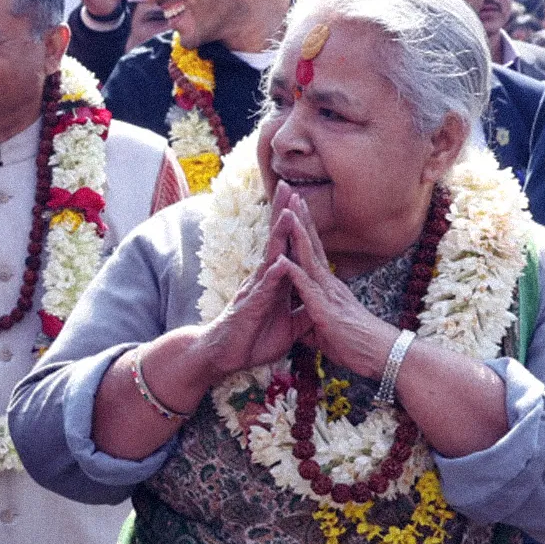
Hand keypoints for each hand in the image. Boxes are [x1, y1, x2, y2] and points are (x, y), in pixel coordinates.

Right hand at [191, 195, 304, 379]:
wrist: (225, 358)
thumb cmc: (253, 340)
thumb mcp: (288, 327)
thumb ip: (303, 312)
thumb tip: (319, 305)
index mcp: (275, 282)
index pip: (287, 246)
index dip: (295, 224)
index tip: (302, 198)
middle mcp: (264, 280)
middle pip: (276, 241)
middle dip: (282, 213)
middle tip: (289, 185)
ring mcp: (256, 291)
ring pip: (270, 258)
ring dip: (278, 236)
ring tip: (287, 213)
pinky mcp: (250, 308)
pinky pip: (264, 290)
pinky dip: (273, 276)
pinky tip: (280, 262)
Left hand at [278, 189, 401, 378]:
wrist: (381, 356)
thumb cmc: (357, 346)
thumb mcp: (327, 333)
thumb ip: (312, 324)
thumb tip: (301, 326)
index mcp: (329, 287)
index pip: (314, 253)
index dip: (304, 231)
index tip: (295, 209)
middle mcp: (330, 284)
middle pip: (313, 245)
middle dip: (301, 219)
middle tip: (291, 194)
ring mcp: (328, 294)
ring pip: (310, 258)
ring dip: (297, 234)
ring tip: (288, 211)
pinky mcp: (325, 310)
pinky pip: (307, 288)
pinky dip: (294, 272)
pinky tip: (282, 259)